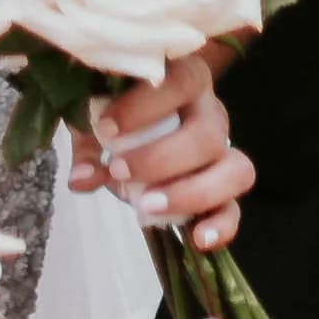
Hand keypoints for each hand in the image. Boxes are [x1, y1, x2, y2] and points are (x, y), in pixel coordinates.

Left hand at [71, 49, 253, 255]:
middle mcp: (212, 113)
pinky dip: (221, 226)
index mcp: (185, 80)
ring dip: (192, 192)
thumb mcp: (99, 120)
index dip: (145, 106)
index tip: (106, 128)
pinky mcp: (225, 190)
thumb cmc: (121, 112)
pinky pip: (235, 209)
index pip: (181, 82)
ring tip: (148, 205)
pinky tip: (197, 238)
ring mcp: (225, 153)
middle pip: (208, 135)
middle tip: (117, 170)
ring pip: (237, 170)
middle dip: (161, 159)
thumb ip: (89, 145)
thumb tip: (81, 180)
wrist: (142, 123)